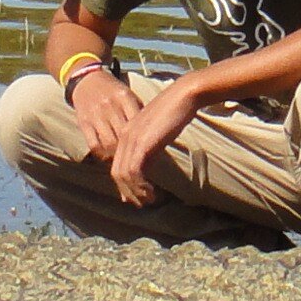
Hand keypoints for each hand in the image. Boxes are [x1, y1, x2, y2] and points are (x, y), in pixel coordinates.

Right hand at [65, 67, 142, 150]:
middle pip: (124, 134)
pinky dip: (102, 154)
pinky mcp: (83, 123)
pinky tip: (108, 155)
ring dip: (117, 153)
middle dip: (131, 148)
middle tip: (138, 157)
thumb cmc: (113, 92)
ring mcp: (95, 115)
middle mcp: (109, 105)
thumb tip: (154, 134)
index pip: (138, 122)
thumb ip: (139, 112)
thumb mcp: (128, 95)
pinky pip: (94, 144)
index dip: (144, 137)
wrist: (87, 81)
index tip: (149, 146)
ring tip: (123, 158)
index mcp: (124, 97)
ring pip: (109, 142)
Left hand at [107, 78, 201, 205]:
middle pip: (117, 172)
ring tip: (148, 201)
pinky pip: (135, 171)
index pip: (118, 164)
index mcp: (127, 132)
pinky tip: (152, 193)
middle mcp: (125, 136)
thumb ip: (150, 143)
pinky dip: (142, 186)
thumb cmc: (175, 111)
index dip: (125, 184)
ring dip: (135, 192)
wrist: (182, 96)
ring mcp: (132, 140)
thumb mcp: (157, 129)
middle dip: (128, 191)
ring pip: (124, 175)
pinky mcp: (142, 144)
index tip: (135, 196)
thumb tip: (151, 158)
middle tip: (141, 204)